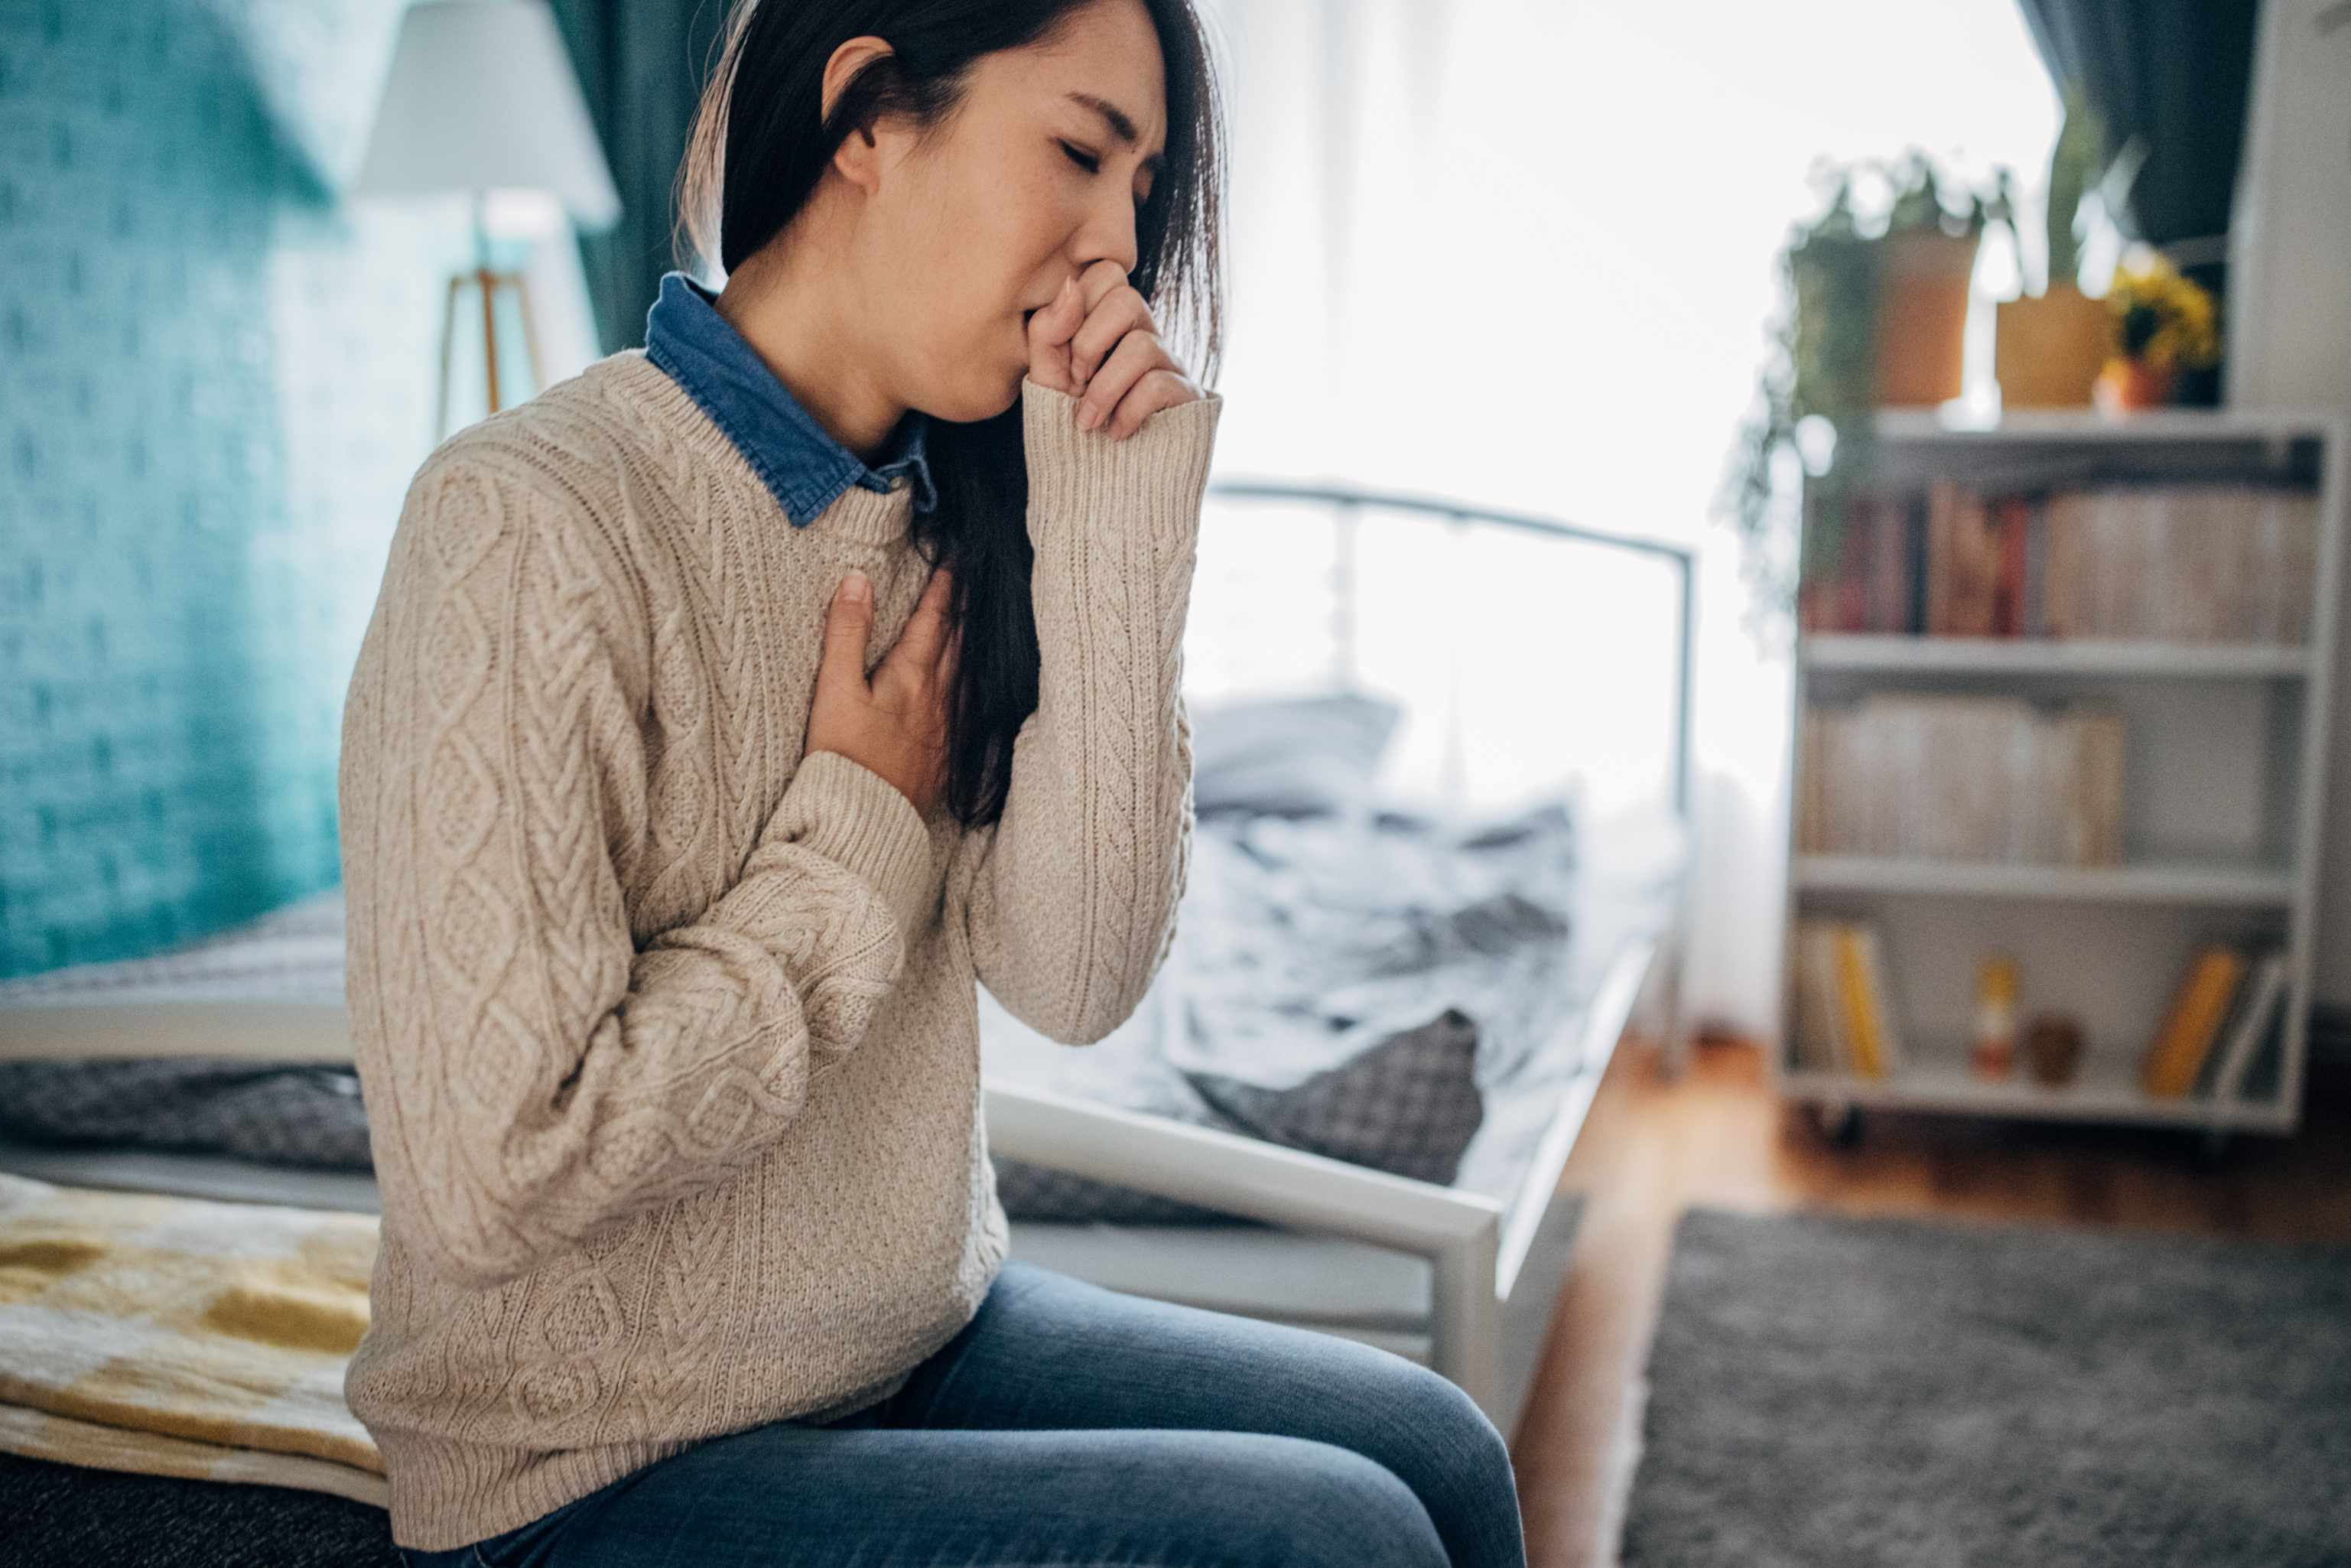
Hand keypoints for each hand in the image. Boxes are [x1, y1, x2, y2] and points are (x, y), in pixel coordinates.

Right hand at [806, 569, 954, 818]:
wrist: (862, 821)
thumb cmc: (843, 757)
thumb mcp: (834, 689)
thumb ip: (847, 633)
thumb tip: (856, 581)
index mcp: (912, 676)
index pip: (934, 619)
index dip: (944, 586)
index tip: (953, 560)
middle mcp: (939, 699)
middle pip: (958, 643)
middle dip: (963, 609)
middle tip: (971, 582)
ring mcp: (948, 730)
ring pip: (968, 675)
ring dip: (971, 645)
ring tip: (976, 625)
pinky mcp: (947, 758)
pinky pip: (969, 711)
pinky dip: (972, 687)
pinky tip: (973, 689)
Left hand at [1026, 258, 1201, 439]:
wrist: (1099, 484)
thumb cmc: (1071, 426)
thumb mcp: (1047, 377)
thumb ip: (1049, 330)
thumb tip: (1070, 285)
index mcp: (1110, 323)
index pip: (1107, 274)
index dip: (1079, 307)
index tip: (1064, 353)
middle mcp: (1145, 335)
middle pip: (1128, 299)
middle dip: (1090, 343)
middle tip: (1076, 381)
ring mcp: (1171, 365)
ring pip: (1143, 346)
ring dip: (1104, 389)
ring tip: (1089, 422)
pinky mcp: (1187, 397)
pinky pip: (1158, 385)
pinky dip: (1127, 412)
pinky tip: (1116, 433)